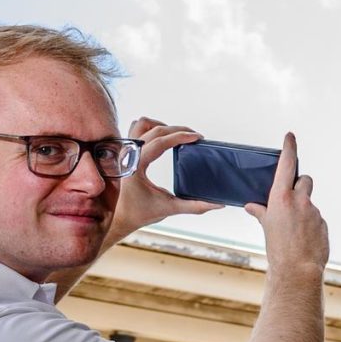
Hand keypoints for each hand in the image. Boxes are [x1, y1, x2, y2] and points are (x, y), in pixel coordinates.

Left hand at [114, 118, 219, 237]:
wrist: (122, 217)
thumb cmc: (141, 213)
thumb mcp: (170, 209)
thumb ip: (195, 206)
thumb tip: (218, 204)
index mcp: (136, 167)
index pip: (159, 142)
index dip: (180, 136)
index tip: (197, 137)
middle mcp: (128, 156)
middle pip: (154, 130)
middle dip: (177, 130)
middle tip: (195, 136)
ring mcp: (126, 152)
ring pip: (142, 124)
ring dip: (162, 126)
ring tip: (178, 135)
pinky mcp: (128, 152)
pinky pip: (137, 130)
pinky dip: (151, 128)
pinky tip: (164, 139)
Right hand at [250, 132, 328, 275]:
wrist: (296, 269)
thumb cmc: (278, 248)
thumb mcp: (266, 226)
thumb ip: (262, 212)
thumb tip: (252, 206)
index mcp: (282, 197)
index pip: (287, 164)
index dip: (289, 148)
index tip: (290, 136)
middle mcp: (300, 200)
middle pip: (304, 180)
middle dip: (299, 184)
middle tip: (291, 197)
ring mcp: (314, 211)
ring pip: (309, 201)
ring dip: (303, 207)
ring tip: (294, 226)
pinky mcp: (323, 223)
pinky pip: (315, 217)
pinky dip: (309, 223)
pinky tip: (302, 236)